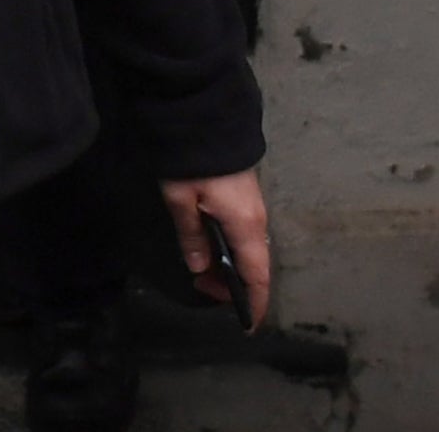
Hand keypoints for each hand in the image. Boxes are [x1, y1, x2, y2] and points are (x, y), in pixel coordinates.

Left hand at [162, 164, 272, 328]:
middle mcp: (256, 218)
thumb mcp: (180, 198)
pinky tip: (209, 246)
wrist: (203, 112)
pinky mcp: (244, 194)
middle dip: (233, 284)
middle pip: (254, 264)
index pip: (257, 276)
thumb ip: (191, 235)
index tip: (248, 326)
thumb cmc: (192, 159)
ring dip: (229, 264)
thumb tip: (200, 267)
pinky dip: (229, 247)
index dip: (254, 303)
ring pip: (247, 248)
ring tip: (201, 270)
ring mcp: (252, 205)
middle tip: (202, 288)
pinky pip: (242, 232)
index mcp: (245, 224)